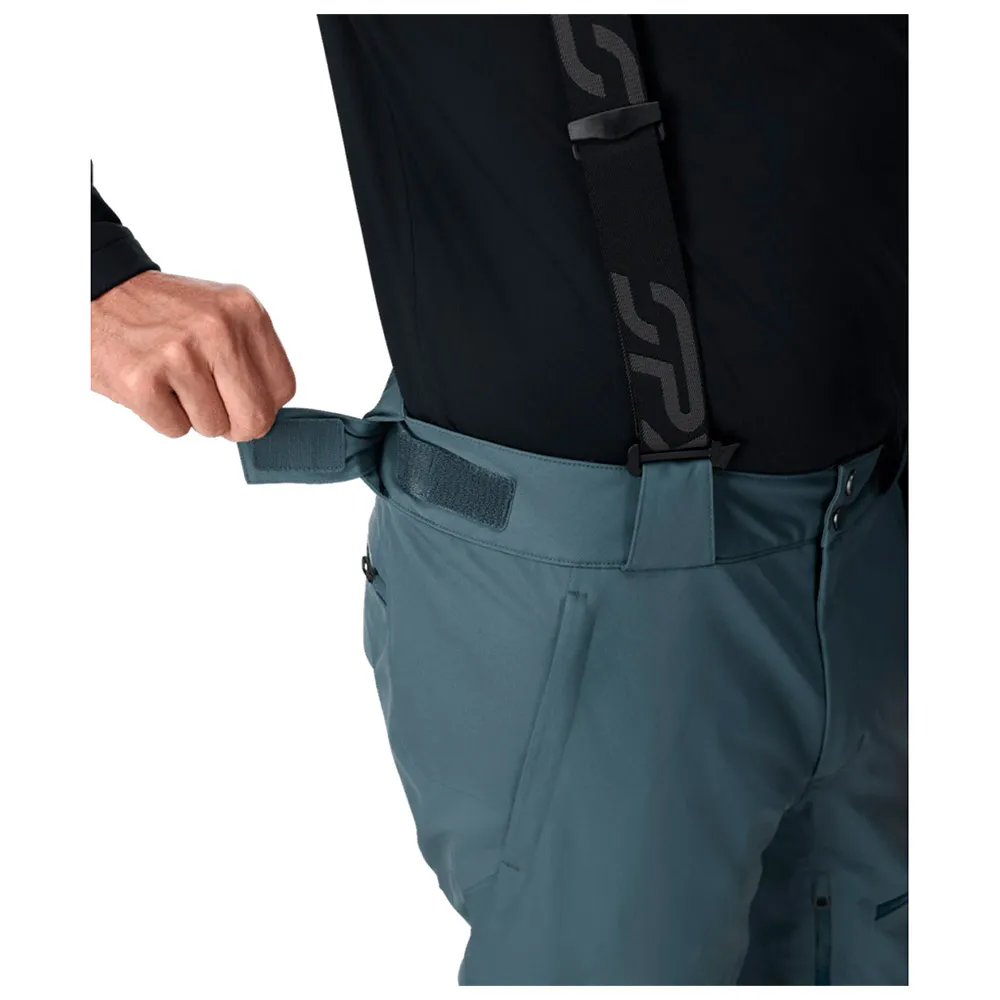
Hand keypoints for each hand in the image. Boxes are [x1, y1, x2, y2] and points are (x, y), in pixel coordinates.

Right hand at [91, 271, 295, 440]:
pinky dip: (161, 417)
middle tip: (209, 402)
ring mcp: (179, 355)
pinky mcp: (143, 380)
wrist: (97, 292)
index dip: (261, 402)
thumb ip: (251, 356)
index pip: (283, 389)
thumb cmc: (162, 314)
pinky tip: (150, 383)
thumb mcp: (220, 315)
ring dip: (192, 415)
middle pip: (256, 419)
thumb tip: (271, 415)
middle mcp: (217, 329)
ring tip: (171, 380)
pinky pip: (175, 430)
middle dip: (234, 423)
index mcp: (245, 312)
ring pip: (214, 428)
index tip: (238, 395)